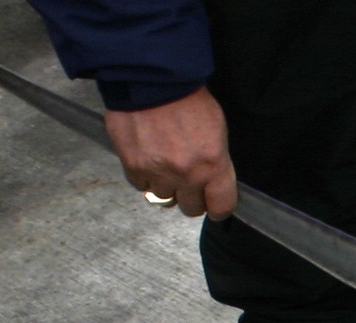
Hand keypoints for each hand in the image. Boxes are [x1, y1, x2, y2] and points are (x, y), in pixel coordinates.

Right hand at [103, 87, 237, 218]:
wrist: (152, 80)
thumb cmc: (188, 99)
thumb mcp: (217, 129)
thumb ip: (216, 161)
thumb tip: (213, 182)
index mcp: (213, 164)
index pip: (221, 206)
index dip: (219, 207)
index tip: (215, 205)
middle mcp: (186, 174)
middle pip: (191, 209)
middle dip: (191, 198)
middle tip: (188, 183)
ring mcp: (158, 172)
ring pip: (164, 198)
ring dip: (166, 185)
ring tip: (165, 163)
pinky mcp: (133, 166)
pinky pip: (141, 185)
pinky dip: (144, 177)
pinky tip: (149, 159)